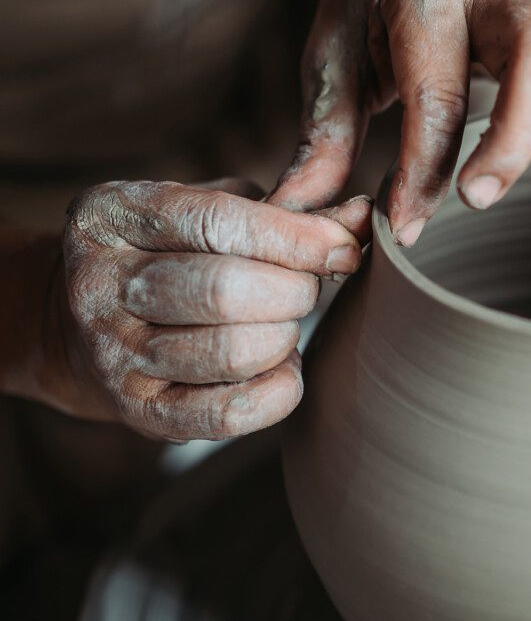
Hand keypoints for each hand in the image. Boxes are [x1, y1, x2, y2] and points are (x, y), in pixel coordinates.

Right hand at [58, 179, 371, 440]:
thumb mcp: (211, 208)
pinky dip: (278, 390)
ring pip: (232, 351)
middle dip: (294, 289)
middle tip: (305, 288)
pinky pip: (228, 413)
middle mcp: (100, 284)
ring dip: (284, 336)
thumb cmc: (171, 252)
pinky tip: (280, 365)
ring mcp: (113, 354)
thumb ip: (287, 206)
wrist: (79, 326)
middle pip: (226, 290)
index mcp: (114, 214)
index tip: (347, 246)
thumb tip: (361, 217)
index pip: (219, 222)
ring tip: (282, 322)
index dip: (298, 237)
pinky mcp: (137, 412)